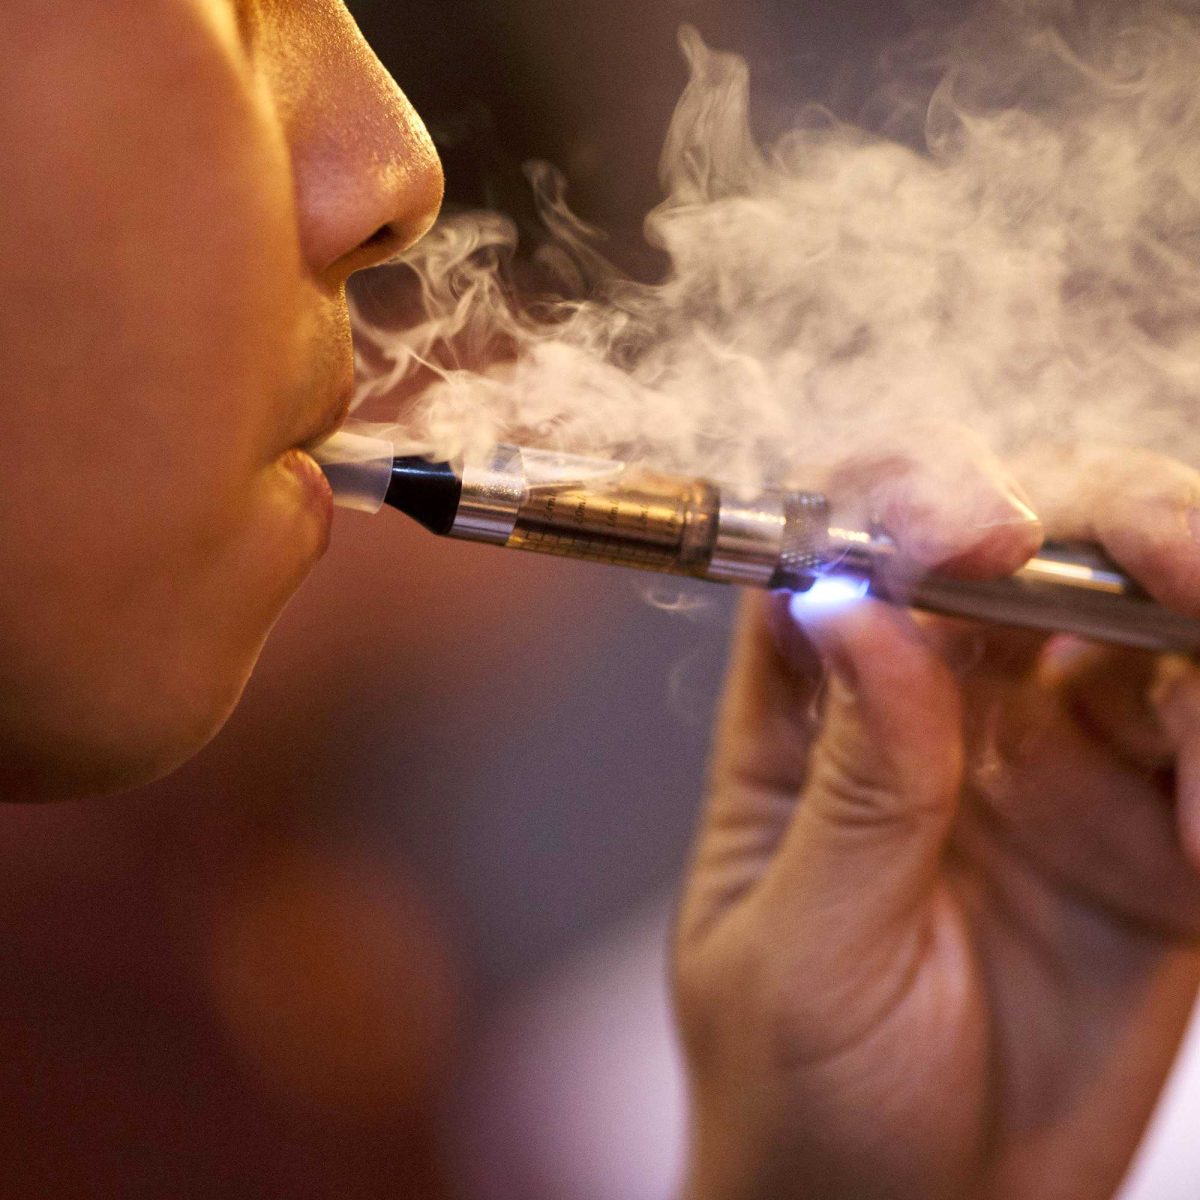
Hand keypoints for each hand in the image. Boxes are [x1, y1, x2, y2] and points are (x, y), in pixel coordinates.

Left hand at [675, 437, 1199, 1199]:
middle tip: (1175, 563)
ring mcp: (1051, 764)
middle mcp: (934, 713)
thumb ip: (854, 779)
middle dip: (1101, 526)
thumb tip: (858, 601)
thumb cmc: (797, 1100)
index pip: (843, 551)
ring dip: (1198, 618)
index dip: (904, 501)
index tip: (976, 531)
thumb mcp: (804, 949)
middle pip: (1017, 550)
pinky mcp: (1151, 833)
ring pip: (1139, 621)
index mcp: (811, 721)